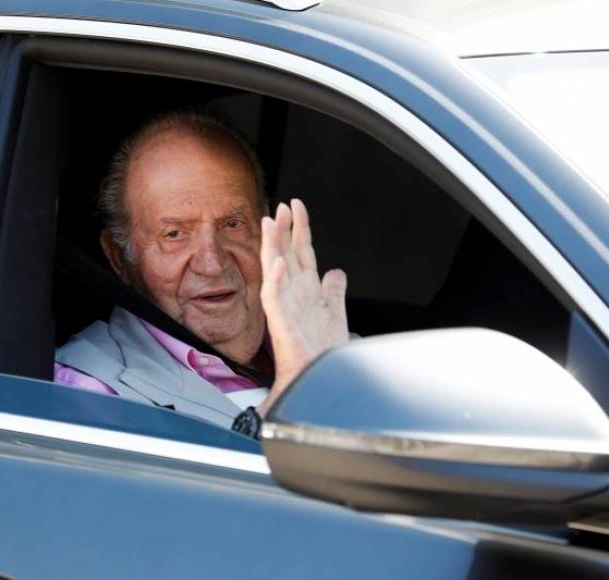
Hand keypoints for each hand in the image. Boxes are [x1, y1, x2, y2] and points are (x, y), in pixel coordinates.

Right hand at [256, 199, 348, 416]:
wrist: (319, 379)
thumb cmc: (322, 353)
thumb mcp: (336, 314)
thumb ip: (334, 291)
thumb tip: (337, 272)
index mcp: (306, 291)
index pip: (300, 252)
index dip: (300, 229)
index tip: (297, 206)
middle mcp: (293, 295)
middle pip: (286, 253)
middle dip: (284, 229)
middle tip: (283, 205)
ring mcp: (285, 307)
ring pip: (275, 269)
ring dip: (273, 245)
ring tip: (271, 222)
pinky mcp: (280, 324)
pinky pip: (274, 298)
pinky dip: (275, 280)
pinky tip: (278, 262)